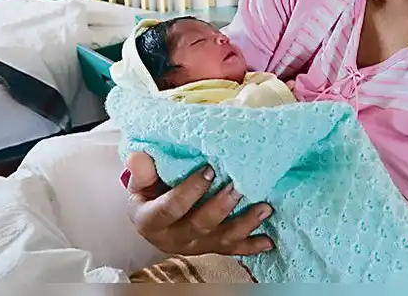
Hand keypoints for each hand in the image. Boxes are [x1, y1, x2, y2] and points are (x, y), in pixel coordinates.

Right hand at [122, 151, 274, 256]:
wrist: (153, 216)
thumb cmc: (149, 193)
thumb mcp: (140, 182)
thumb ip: (142, 172)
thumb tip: (139, 156)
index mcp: (151, 221)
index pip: (170, 209)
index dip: (189, 191)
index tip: (209, 170)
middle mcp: (173, 238)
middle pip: (199, 226)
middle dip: (221, 207)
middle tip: (239, 187)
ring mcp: (195, 246)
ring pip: (221, 239)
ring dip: (245, 224)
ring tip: (264, 208)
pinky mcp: (211, 249)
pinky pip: (232, 250)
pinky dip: (252, 246)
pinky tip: (268, 240)